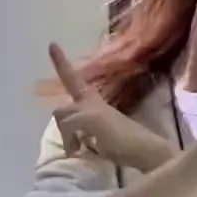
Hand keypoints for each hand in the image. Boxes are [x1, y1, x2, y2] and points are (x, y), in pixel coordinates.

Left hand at [49, 43, 170, 171]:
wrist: (145, 149)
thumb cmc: (126, 146)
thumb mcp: (100, 136)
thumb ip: (87, 132)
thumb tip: (74, 144)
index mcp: (95, 103)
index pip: (74, 79)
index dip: (61, 62)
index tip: (52, 44)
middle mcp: (92, 101)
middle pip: (60, 109)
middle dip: (64, 131)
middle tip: (76, 149)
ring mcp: (91, 107)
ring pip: (61, 116)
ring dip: (67, 137)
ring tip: (82, 151)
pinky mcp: (90, 116)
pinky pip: (67, 126)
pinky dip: (71, 142)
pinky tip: (83, 152)